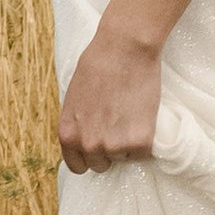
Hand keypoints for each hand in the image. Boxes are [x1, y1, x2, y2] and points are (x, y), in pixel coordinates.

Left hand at [59, 21, 161, 172]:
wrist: (125, 48)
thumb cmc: (98, 64)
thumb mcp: (74, 97)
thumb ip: (78, 122)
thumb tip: (85, 137)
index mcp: (68, 134)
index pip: (76, 165)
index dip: (88, 157)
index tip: (99, 148)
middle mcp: (88, 145)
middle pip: (100, 165)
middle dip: (109, 149)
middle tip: (118, 125)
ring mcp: (114, 146)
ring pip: (123, 157)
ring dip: (128, 142)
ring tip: (130, 114)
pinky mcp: (139, 142)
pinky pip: (143, 153)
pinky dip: (146, 140)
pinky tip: (143, 117)